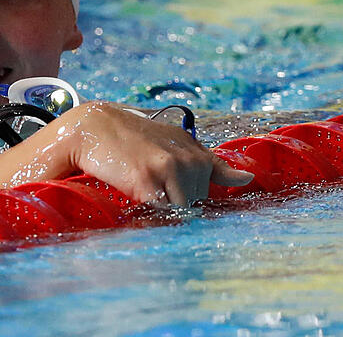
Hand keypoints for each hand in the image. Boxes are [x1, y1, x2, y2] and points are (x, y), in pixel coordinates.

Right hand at [57, 102, 253, 205]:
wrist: (93, 127)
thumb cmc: (134, 140)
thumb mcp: (177, 144)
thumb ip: (213, 164)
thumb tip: (249, 178)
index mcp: (198, 153)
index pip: (206, 192)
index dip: (189, 199)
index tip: (171, 194)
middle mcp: (189, 160)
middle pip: (193, 206)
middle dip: (173, 204)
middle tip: (148, 185)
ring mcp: (170, 170)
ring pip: (179, 212)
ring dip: (161, 212)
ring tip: (140, 189)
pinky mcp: (148, 181)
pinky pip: (161, 214)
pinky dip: (150, 216)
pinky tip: (134, 198)